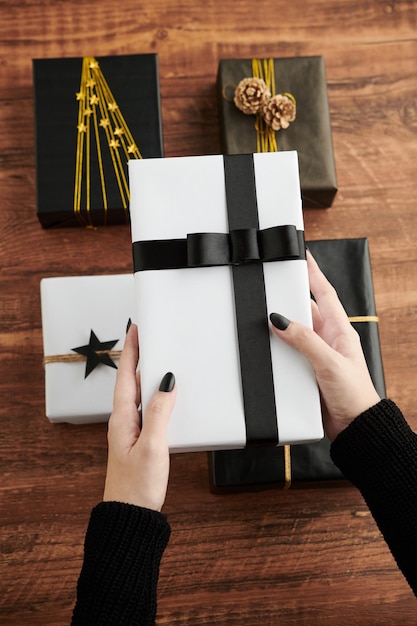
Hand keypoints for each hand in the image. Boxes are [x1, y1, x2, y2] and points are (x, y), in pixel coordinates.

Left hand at [103, 323, 175, 510]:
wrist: (131, 515)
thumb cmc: (137, 486)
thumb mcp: (153, 446)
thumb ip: (160, 413)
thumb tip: (167, 383)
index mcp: (122, 418)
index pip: (125, 375)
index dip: (132, 351)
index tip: (136, 329)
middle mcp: (124, 421)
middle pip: (131, 381)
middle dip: (140, 357)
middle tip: (150, 337)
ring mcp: (131, 431)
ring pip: (140, 395)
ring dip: (149, 376)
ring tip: (161, 359)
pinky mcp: (141, 440)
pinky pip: (149, 409)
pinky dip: (157, 396)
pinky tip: (168, 397)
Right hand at [270, 250, 380, 440]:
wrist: (354, 427)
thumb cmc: (354, 394)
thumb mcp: (330, 363)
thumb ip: (305, 341)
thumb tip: (281, 320)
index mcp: (339, 331)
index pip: (324, 294)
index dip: (313, 273)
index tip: (303, 255)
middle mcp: (327, 340)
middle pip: (305, 310)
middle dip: (289, 296)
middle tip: (272, 282)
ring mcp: (316, 355)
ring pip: (293, 332)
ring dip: (280, 326)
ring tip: (262, 315)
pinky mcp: (305, 372)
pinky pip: (288, 353)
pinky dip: (276, 349)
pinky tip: (265, 348)